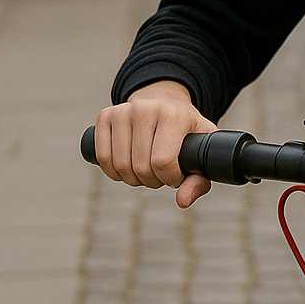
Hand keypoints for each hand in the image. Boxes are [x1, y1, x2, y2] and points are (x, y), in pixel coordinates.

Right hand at [93, 81, 216, 207]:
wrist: (165, 102)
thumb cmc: (186, 130)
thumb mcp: (202, 149)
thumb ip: (199, 179)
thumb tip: (182, 202)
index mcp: (173, 114)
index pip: (162, 162)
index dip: (169, 179)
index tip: (177, 176)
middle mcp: (146, 109)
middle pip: (140, 167)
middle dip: (152, 180)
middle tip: (161, 174)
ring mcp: (122, 111)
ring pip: (119, 165)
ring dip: (133, 178)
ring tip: (147, 170)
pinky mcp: (105, 116)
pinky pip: (103, 157)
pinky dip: (114, 172)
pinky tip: (127, 168)